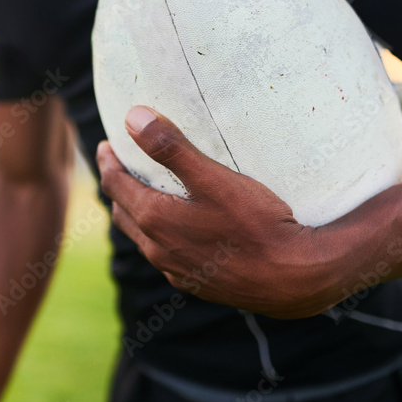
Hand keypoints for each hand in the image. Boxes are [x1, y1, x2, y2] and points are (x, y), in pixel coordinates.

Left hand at [96, 106, 345, 318]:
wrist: (294, 279)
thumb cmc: (257, 224)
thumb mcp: (213, 178)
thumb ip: (170, 148)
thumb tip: (132, 118)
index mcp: (155, 220)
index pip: (115, 185)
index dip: (108, 162)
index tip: (107, 145)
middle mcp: (158, 249)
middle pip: (124, 212)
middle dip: (119, 186)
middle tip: (122, 164)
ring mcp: (177, 271)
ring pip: (144, 237)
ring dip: (138, 212)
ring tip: (147, 192)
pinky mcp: (198, 284)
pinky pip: (167, 255)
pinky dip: (161, 235)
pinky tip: (180, 229)